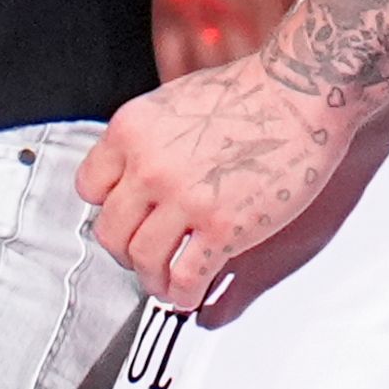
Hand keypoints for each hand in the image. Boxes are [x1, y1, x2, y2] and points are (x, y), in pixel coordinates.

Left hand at [79, 58, 348, 307]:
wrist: (299, 93)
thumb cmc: (249, 94)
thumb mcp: (173, 103)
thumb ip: (148, 141)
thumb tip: (137, 175)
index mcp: (132, 132)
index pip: (89, 188)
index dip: (107, 208)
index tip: (122, 218)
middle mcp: (149, 166)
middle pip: (110, 231)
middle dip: (124, 251)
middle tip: (141, 257)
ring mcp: (184, 199)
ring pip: (142, 260)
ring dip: (151, 279)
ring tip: (165, 283)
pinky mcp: (222, 227)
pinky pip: (186, 277)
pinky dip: (182, 296)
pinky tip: (190, 295)